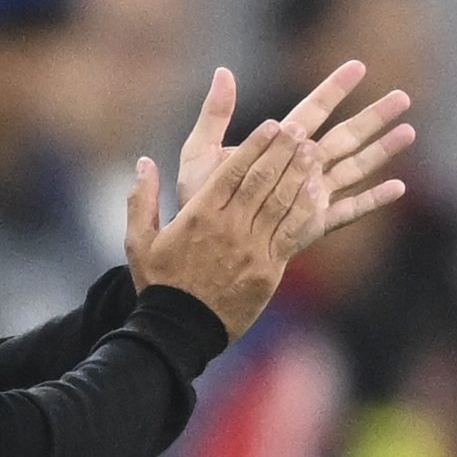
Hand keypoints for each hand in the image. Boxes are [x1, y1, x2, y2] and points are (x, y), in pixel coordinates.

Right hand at [125, 118, 322, 339]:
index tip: (273, 125)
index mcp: (199, 215)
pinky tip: (319, 192)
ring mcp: (252, 249)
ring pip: (282, 203)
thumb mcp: (138, 241)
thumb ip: (140, 199)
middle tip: (300, 129)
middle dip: (283, 151)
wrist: (179, 331)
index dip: (257, 145)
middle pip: (263, 180)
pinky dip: (307, 211)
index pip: (233, 170)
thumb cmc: (159, 283)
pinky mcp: (269, 270)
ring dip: (300, 174)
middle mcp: (229, 227)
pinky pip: (292, 234)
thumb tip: (143, 162)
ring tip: (314, 151)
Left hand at [174, 62, 415, 248]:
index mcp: (277, 145)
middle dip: (374, 116)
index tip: (358, 66)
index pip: (313, 110)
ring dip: (381, 151)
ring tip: (410, 132)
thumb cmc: (198, 198)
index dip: (335, 88)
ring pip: (353, 168)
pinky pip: (347, 211)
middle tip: (403, 97)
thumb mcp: (200, 152)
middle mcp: (299, 167)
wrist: (199, 243)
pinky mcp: (311, 224)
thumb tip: (223, 71)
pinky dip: (372, 200)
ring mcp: (308, 195)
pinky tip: (398, 187)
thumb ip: (215, 115)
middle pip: (344, 136)